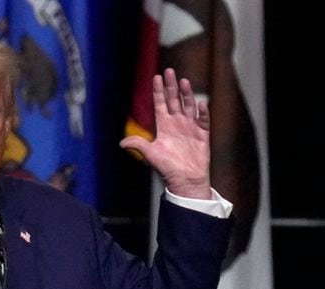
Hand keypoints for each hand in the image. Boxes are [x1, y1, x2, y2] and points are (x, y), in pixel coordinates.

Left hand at [120, 68, 210, 198]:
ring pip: (188, 106)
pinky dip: (202, 112)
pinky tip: (200, 103)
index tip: (157, 77)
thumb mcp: (150, 154)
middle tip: (170, 71)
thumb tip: (122, 143)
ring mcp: (190, 128)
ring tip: (184, 81)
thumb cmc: (167, 168)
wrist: (184, 181)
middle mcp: (177, 124)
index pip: (160, 104)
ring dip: (186, 94)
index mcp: (164, 127)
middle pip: (174, 100)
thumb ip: (138, 144)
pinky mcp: (202, 135)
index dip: (158, 91)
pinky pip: (203, 120)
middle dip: (171, 86)